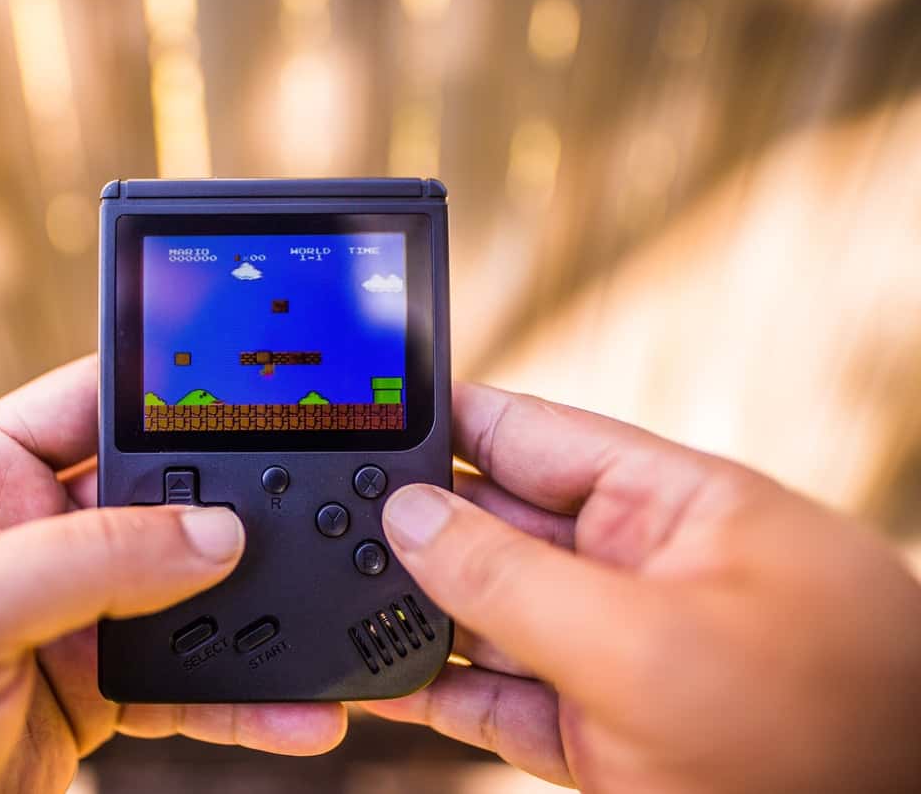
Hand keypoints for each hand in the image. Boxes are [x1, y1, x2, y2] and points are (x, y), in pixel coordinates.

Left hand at [0, 355, 344, 793]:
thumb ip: (78, 564)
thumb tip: (213, 534)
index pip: (94, 405)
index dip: (176, 389)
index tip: (265, 386)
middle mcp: (35, 538)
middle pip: (165, 501)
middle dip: (244, 513)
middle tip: (329, 514)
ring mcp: (70, 617)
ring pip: (191, 598)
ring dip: (263, 615)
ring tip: (337, 624)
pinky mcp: (93, 691)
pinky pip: (188, 685)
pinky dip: (244, 700)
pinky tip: (294, 711)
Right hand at [361, 383, 920, 792]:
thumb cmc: (819, 734)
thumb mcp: (643, 643)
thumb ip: (512, 576)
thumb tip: (412, 518)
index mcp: (664, 504)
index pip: (531, 433)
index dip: (445, 418)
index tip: (364, 415)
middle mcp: (632, 568)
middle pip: (495, 526)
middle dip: (415, 530)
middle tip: (330, 530)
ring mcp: (613, 652)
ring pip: (486, 617)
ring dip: (414, 617)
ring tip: (338, 607)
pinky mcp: (596, 731)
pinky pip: (496, 699)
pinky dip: (437, 694)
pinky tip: (380, 683)